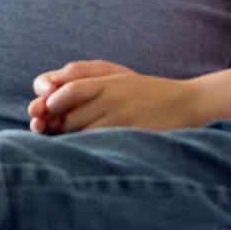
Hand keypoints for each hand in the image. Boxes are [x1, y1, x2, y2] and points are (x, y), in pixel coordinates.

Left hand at [28, 61, 205, 133]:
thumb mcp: (118, 76)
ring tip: (62, 145)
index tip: (42, 114)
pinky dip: (87, 148)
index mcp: (106, 81)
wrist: (188, 103)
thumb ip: (86, 78)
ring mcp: (122, 116)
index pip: (68, 89)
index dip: (50, 103)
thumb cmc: (147, 92)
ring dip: (68, 138)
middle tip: (45, 133)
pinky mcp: (132, 134)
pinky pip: (100, 143)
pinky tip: (85, 153)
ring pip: (82, 130)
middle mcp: (112, 96)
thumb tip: (51, 92)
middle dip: (54, 125)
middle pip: (70, 114)